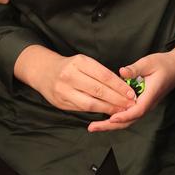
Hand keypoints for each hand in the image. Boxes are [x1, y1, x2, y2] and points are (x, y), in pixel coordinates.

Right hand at [14, 45, 136, 115]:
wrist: (44, 72)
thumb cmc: (70, 67)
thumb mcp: (84, 62)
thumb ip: (100, 73)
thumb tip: (122, 87)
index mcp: (79, 62)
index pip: (104, 75)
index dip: (119, 86)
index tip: (131, 93)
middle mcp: (70, 76)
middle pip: (99, 90)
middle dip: (117, 99)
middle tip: (130, 105)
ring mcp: (64, 91)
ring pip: (91, 103)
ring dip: (108, 109)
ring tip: (121, 111)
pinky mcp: (61, 103)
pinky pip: (82, 109)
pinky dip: (97, 112)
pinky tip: (107, 113)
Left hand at [88, 39, 174, 132]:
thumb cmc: (163, 64)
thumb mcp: (149, 62)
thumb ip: (135, 68)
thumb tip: (122, 72)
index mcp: (150, 95)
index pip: (138, 110)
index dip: (124, 115)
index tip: (111, 118)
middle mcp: (147, 104)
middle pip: (130, 121)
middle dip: (111, 126)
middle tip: (93, 127)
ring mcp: (144, 106)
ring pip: (128, 120)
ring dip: (111, 125)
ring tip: (94, 126)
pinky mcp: (140, 104)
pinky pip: (128, 115)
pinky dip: (116, 119)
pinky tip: (103, 118)